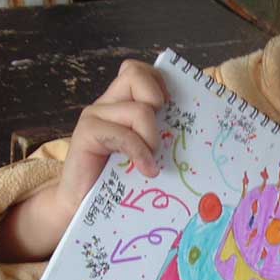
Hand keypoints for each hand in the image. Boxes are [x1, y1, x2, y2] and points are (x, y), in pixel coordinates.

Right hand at [0, 60, 169, 262]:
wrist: (81, 208)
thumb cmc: (120, 182)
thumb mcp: (148, 152)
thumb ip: (161, 133)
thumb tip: (198, 129)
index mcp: (123, 103)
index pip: (141, 71)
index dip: (160, 81)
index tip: (173, 108)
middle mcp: (108, 104)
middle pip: (135, 73)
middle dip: (157, 99)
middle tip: (160, 131)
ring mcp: (95, 116)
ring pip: (139, 109)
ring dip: (152, 137)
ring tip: (153, 161)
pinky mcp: (87, 134)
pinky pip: (123, 134)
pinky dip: (140, 153)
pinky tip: (147, 170)